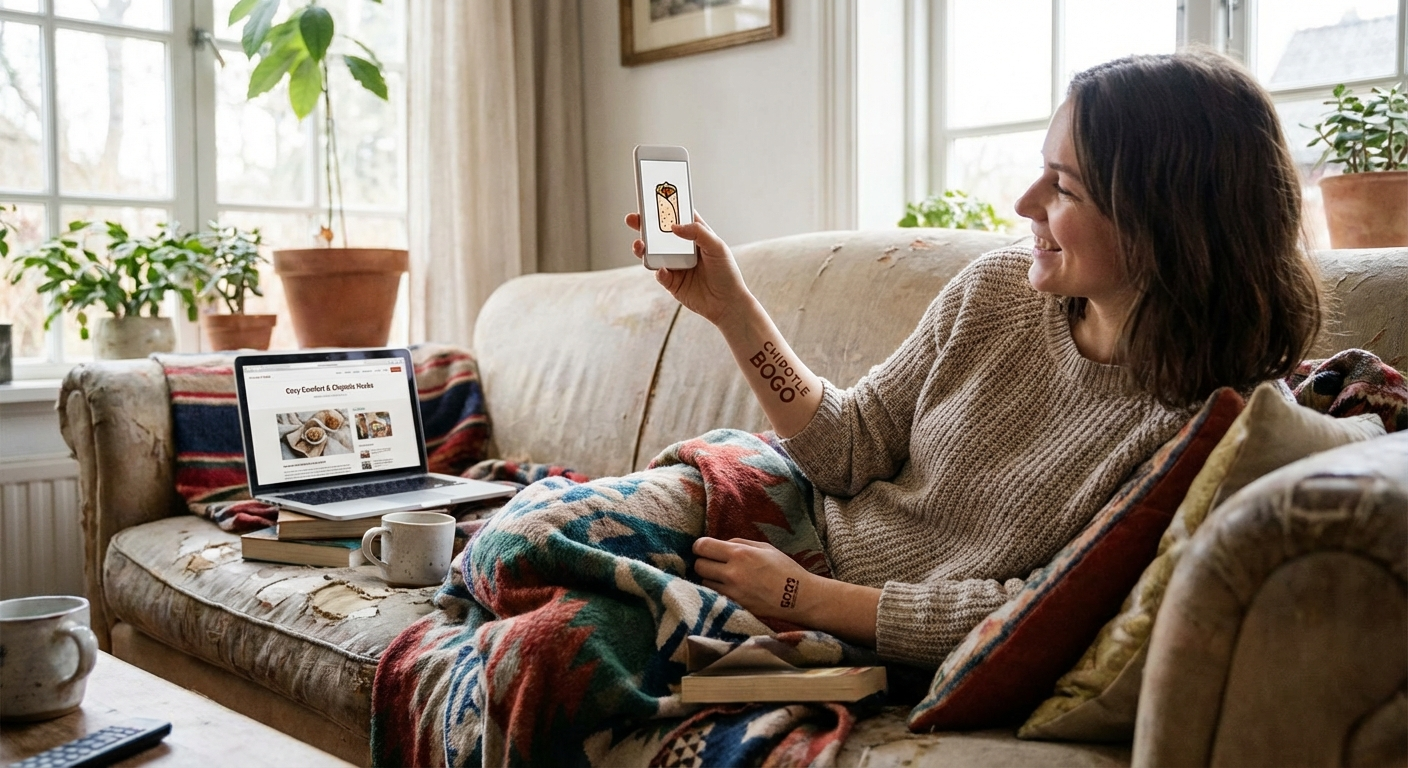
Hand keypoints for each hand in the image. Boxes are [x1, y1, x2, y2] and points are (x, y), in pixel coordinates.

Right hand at [624, 211, 752, 327]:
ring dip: (643, 249)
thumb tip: (674, 226)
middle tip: (632, 219)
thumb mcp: (717, 247)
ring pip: (653, 254)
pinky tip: (663, 271)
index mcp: (695, 235)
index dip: (664, 208)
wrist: (727, 305)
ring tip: (639, 245)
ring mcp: (675, 265)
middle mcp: (682, 249)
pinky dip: (658, 272)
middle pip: (659, 234)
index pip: (677, 217)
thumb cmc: (727, 273)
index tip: (650, 199)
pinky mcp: (671, 283)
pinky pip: (659, 274)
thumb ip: (697, 232)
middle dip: (644, 226)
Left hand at [692, 537, 815, 622]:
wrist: (800, 598)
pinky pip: (714, 597)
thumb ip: (739, 542)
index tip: (704, 548)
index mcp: (740, 553)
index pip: (702, 547)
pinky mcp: (735, 607)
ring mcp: (732, 593)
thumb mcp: (764, 547)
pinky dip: (716, 592)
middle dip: (703, 562)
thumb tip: (720, 544)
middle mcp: (732, 573)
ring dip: (709, 578)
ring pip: (704, 583)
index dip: (700, 546)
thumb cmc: (785, 569)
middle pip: (699, 565)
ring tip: (722, 578)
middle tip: (713, 563)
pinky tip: (727, 589)